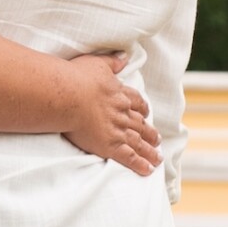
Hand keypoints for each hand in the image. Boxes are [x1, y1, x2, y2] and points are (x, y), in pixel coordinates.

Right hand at [61, 53, 162, 175]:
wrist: (70, 96)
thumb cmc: (78, 78)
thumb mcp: (97, 63)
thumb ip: (112, 62)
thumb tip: (124, 57)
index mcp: (120, 94)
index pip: (135, 102)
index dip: (142, 109)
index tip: (146, 112)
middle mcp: (123, 113)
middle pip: (140, 125)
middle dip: (150, 133)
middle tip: (157, 139)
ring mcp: (118, 130)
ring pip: (139, 142)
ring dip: (149, 151)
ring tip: (157, 158)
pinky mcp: (110, 146)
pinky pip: (129, 157)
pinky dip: (140, 164)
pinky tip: (147, 170)